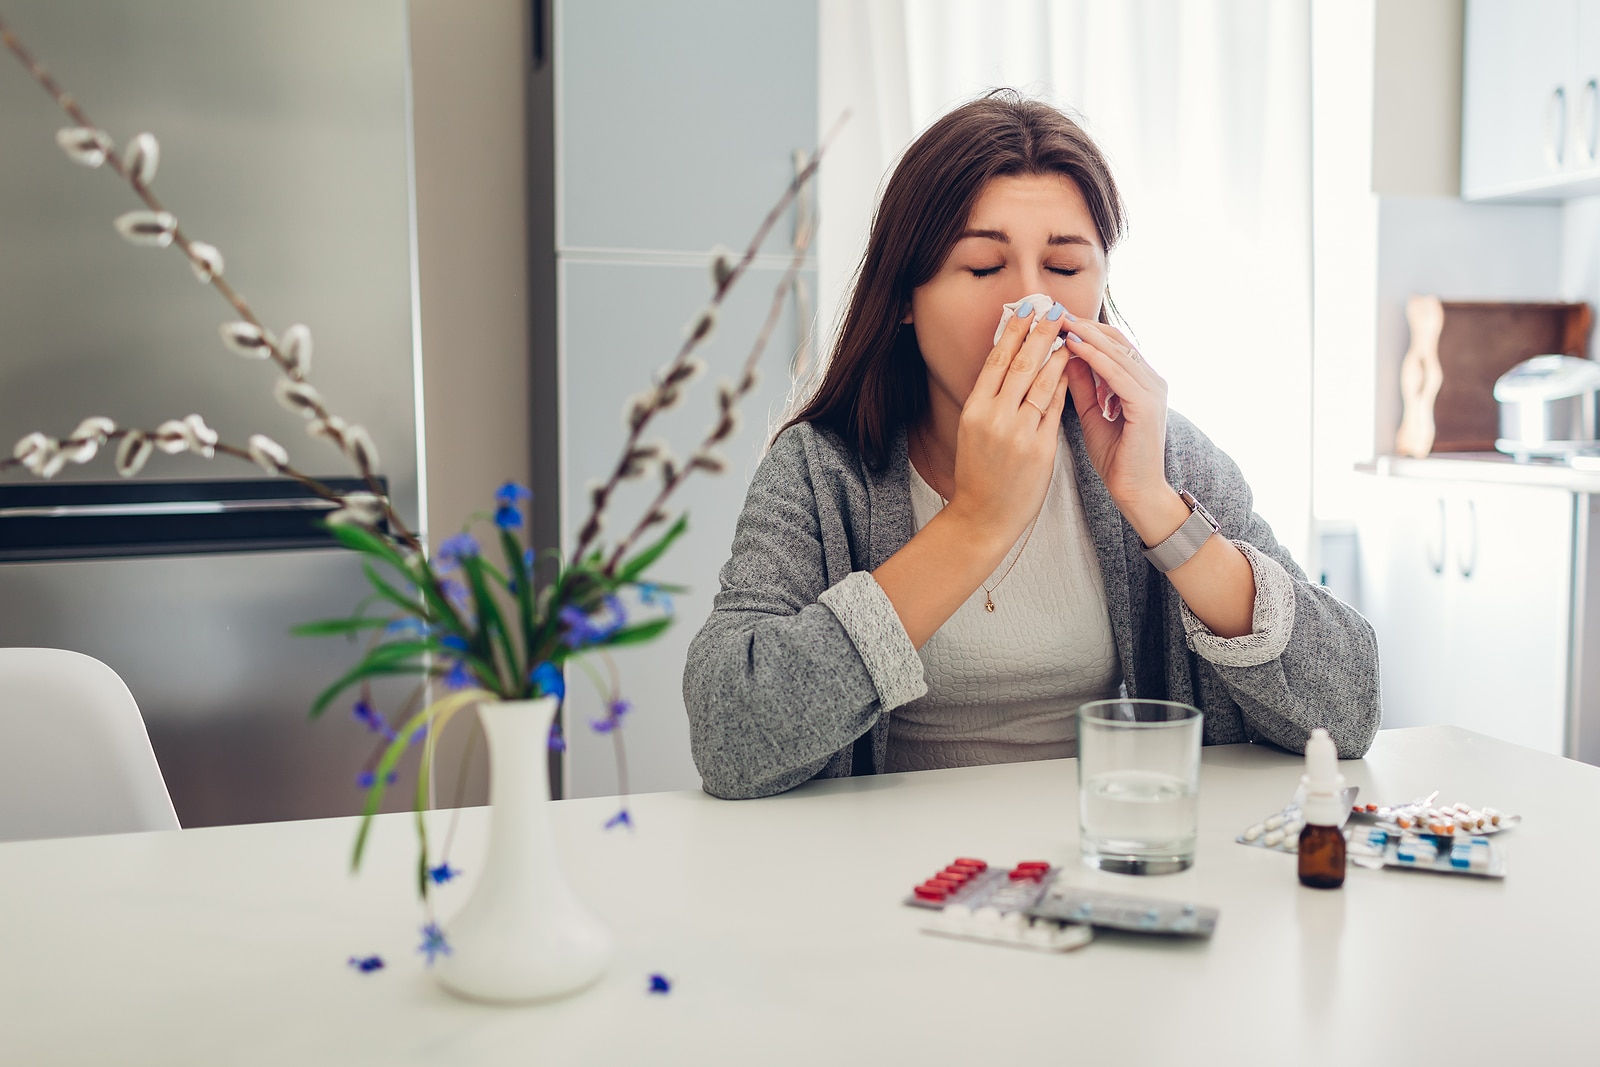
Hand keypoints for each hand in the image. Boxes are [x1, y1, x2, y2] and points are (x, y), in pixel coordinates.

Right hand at [944, 300, 1071, 545]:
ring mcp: (1018, 434)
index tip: (1025, 310)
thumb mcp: (973, 430)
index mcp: (974, 411)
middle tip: (1053, 309)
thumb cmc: (979, 472)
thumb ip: (989, 400)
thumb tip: (1004, 363)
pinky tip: (1072, 367)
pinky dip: (1063, 385)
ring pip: (1041, 383)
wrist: (983, 516)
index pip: (996, 361)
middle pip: (1020, 365)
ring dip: (1056, 353)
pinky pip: (1055, 408)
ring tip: (1068, 332)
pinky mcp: (1040, 449)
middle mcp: (994, 418)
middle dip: (1039, 333)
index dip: (1013, 332)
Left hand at [1061, 318, 1176, 529]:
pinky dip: (1093, 357)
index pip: (1113, 343)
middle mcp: (1152, 380)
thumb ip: (1083, 384)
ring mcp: (1152, 390)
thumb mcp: (1092, 412)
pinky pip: (1116, 373)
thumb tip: (1064, 355)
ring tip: (1058, 321)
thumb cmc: (1115, 457)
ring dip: (1086, 334)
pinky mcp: (1146, 404)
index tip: (1055, 319)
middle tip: (1054, 310)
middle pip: (1116, 340)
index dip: (1085, 329)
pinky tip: (1071, 346)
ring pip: (1116, 351)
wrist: (1135, 491)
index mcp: (1142, 381)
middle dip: (1084, 324)